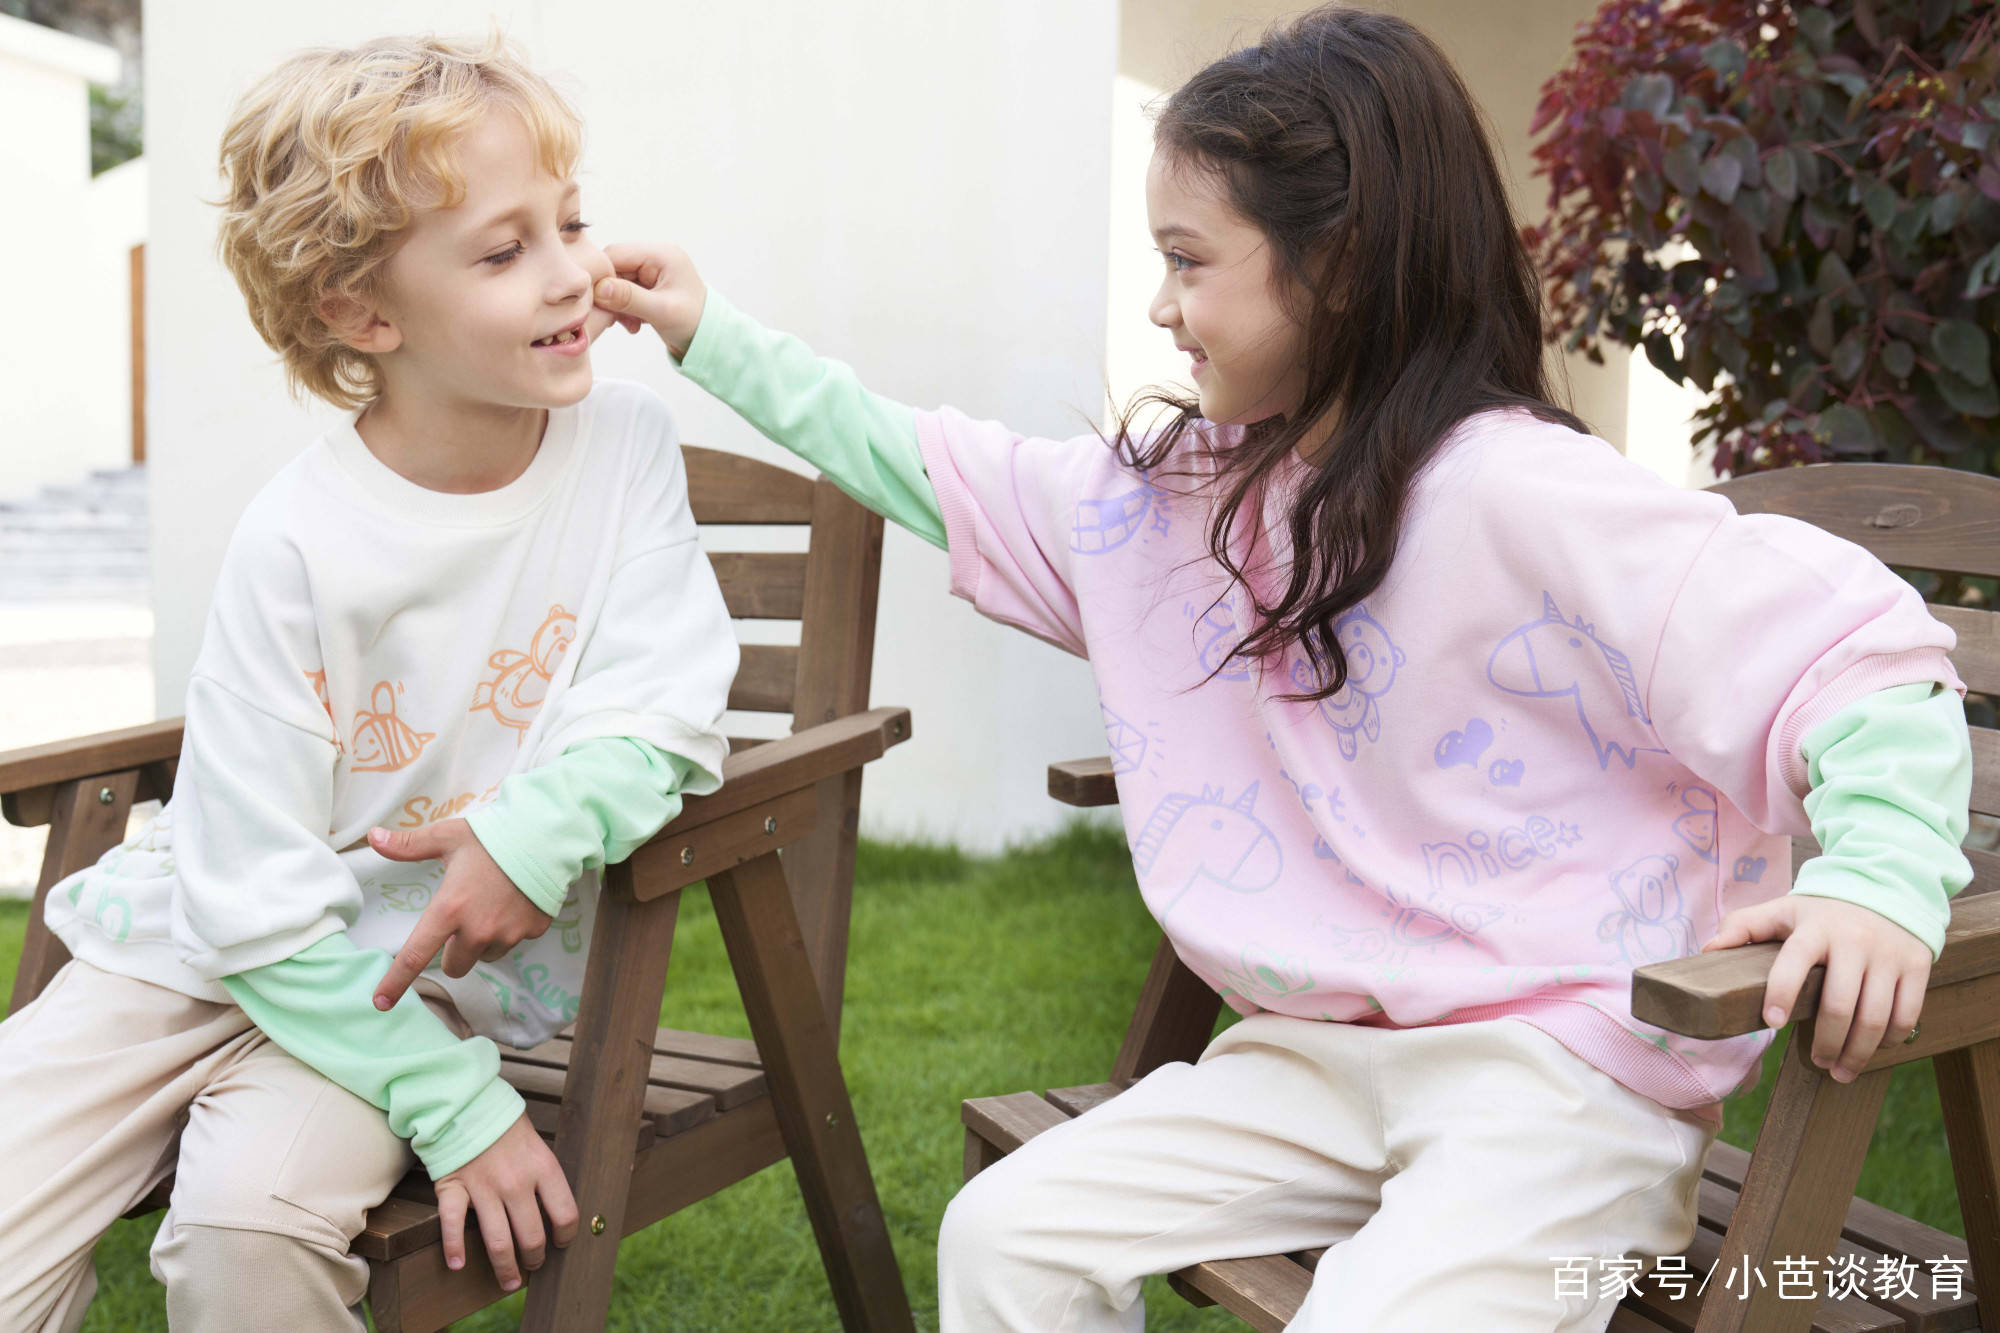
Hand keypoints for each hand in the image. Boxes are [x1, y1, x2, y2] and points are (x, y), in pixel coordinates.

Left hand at [368, 820, 551, 1009]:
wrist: (548, 837)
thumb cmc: (493, 836)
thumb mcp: (447, 836)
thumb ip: (408, 844)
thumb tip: (373, 837)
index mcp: (449, 909)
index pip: (415, 956)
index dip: (395, 982)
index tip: (381, 1003)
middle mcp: (477, 930)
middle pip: (455, 965)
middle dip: (454, 951)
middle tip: (463, 919)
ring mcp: (508, 934)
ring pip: (486, 954)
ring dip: (483, 941)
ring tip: (493, 904)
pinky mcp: (532, 932)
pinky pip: (514, 941)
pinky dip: (510, 928)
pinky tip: (515, 901)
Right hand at [434, 1111, 578, 1290]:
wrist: (468, 1103)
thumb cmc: (507, 1126)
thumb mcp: (538, 1145)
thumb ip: (546, 1177)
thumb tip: (559, 1210)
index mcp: (544, 1168)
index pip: (565, 1214)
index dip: (566, 1236)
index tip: (562, 1243)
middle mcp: (517, 1182)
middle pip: (532, 1236)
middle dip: (535, 1258)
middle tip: (534, 1266)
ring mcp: (484, 1187)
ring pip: (498, 1241)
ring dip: (506, 1267)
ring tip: (510, 1281)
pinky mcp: (454, 1187)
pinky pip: (452, 1225)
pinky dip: (453, 1248)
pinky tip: (457, 1264)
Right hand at [593, 241, 707, 357]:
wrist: (709, 339)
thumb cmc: (694, 323)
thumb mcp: (662, 311)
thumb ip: (629, 298)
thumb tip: (599, 288)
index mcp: (662, 255)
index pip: (616, 254)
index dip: (602, 276)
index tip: (597, 301)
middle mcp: (655, 258)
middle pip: (613, 267)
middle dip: (609, 294)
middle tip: (615, 319)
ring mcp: (651, 272)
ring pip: (615, 281)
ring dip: (616, 305)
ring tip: (630, 324)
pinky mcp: (647, 286)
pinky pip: (622, 292)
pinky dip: (622, 309)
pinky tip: (633, 324)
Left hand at [1702, 894, 1930, 1081]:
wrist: (1887, 886)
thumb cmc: (1824, 910)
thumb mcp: (1783, 910)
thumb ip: (1744, 926)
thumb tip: (1707, 951)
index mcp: (1814, 928)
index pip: (1794, 962)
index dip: (1782, 993)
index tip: (1773, 1023)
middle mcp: (1854, 941)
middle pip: (1838, 1005)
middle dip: (1824, 1043)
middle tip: (1815, 1063)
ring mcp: (1888, 955)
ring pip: (1874, 1017)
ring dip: (1856, 1053)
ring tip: (1840, 1071)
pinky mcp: (1916, 965)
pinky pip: (1906, 1014)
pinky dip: (1889, 1040)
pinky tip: (1873, 1049)